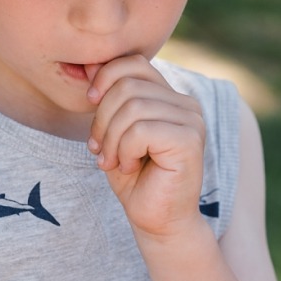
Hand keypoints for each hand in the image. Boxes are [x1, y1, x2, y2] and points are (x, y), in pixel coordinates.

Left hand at [87, 56, 205, 240]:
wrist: (155, 218)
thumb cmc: (132, 175)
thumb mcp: (111, 129)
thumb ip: (107, 97)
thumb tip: (88, 63)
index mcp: (168, 96)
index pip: (132, 63)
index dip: (104, 79)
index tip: (90, 104)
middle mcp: (185, 103)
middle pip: (126, 85)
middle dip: (101, 119)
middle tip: (100, 148)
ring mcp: (192, 120)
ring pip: (131, 107)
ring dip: (111, 139)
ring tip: (113, 160)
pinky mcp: (190, 140)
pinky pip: (141, 130)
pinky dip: (125, 150)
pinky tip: (130, 167)